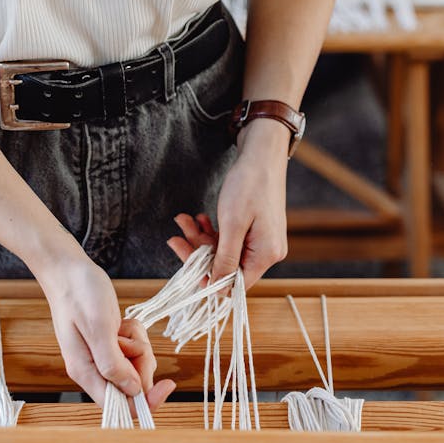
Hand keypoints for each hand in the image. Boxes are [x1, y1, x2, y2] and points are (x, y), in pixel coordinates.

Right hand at [34, 255, 175, 407]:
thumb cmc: (79, 294)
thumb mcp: (98, 327)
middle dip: (142, 362)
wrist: (68, 269)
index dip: (146, 401)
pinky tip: (122, 321)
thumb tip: (133, 392)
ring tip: (121, 325)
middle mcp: (93, 369)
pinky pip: (134, 349)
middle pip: (133, 385)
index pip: (119, 405)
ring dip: (138, 345)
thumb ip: (113, 363)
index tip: (168, 384)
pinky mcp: (109, 344)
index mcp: (85, 372)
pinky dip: (135, 335)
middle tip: (131, 337)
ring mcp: (101, 357)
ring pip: (136, 366)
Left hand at [167, 120, 289, 286]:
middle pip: (226, 266)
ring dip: (200, 238)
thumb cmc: (249, 185)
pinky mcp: (254, 231)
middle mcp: (266, 253)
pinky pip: (229, 239)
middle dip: (198, 251)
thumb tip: (217, 287)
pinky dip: (211, 230)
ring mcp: (260, 242)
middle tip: (176, 235)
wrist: (262, 155)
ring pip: (223, 251)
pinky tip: (199, 218)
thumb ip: (226, 258)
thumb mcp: (233, 224)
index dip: (207, 276)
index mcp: (266, 255)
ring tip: (184, 220)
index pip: (233, 283)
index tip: (185, 260)